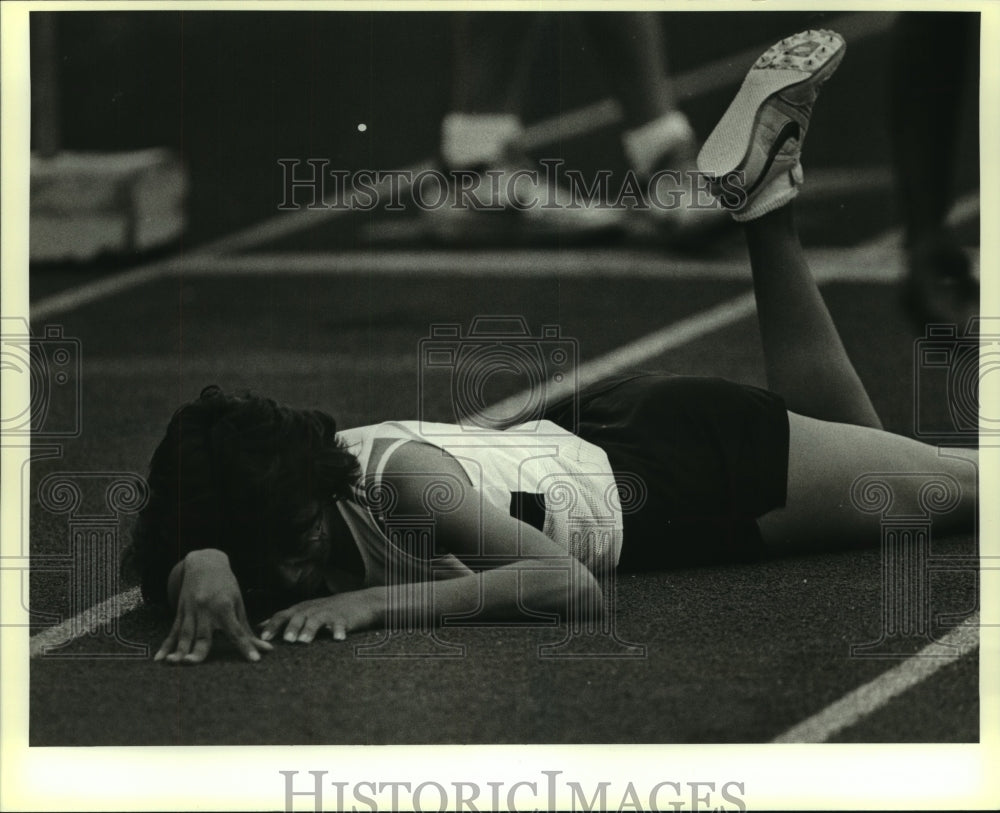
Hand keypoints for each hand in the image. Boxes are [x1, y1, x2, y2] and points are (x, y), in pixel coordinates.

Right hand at [155, 550, 273, 664]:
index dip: (245, 646)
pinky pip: (172, 632)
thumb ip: (246, 629)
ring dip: (179, 650)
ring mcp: (190, 611)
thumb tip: (266, 648)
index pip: (236, 631)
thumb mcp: (238, 602)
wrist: (204, 562)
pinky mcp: (180, 613)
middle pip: (203, 634)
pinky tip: (159, 659)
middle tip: (194, 662)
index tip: (255, 659)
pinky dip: (165, 646)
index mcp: (224, 606)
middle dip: (198, 649)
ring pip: (185, 635)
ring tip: (174, 663)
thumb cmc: (226, 585)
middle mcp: (206, 609)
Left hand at [260, 590, 379, 643]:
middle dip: (291, 628)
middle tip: (286, 640)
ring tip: (304, 641)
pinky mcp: (344, 618)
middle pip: (298, 617)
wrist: (360, 602)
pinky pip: (341, 624)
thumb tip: (259, 625)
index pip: (282, 615)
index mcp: (301, 609)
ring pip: (316, 620)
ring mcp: (328, 613)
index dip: (272, 626)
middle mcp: (312, 610)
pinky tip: (338, 639)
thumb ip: (284, 618)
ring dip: (309, 629)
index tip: (262, 639)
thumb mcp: (306, 611)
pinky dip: (339, 630)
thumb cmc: (328, 610)